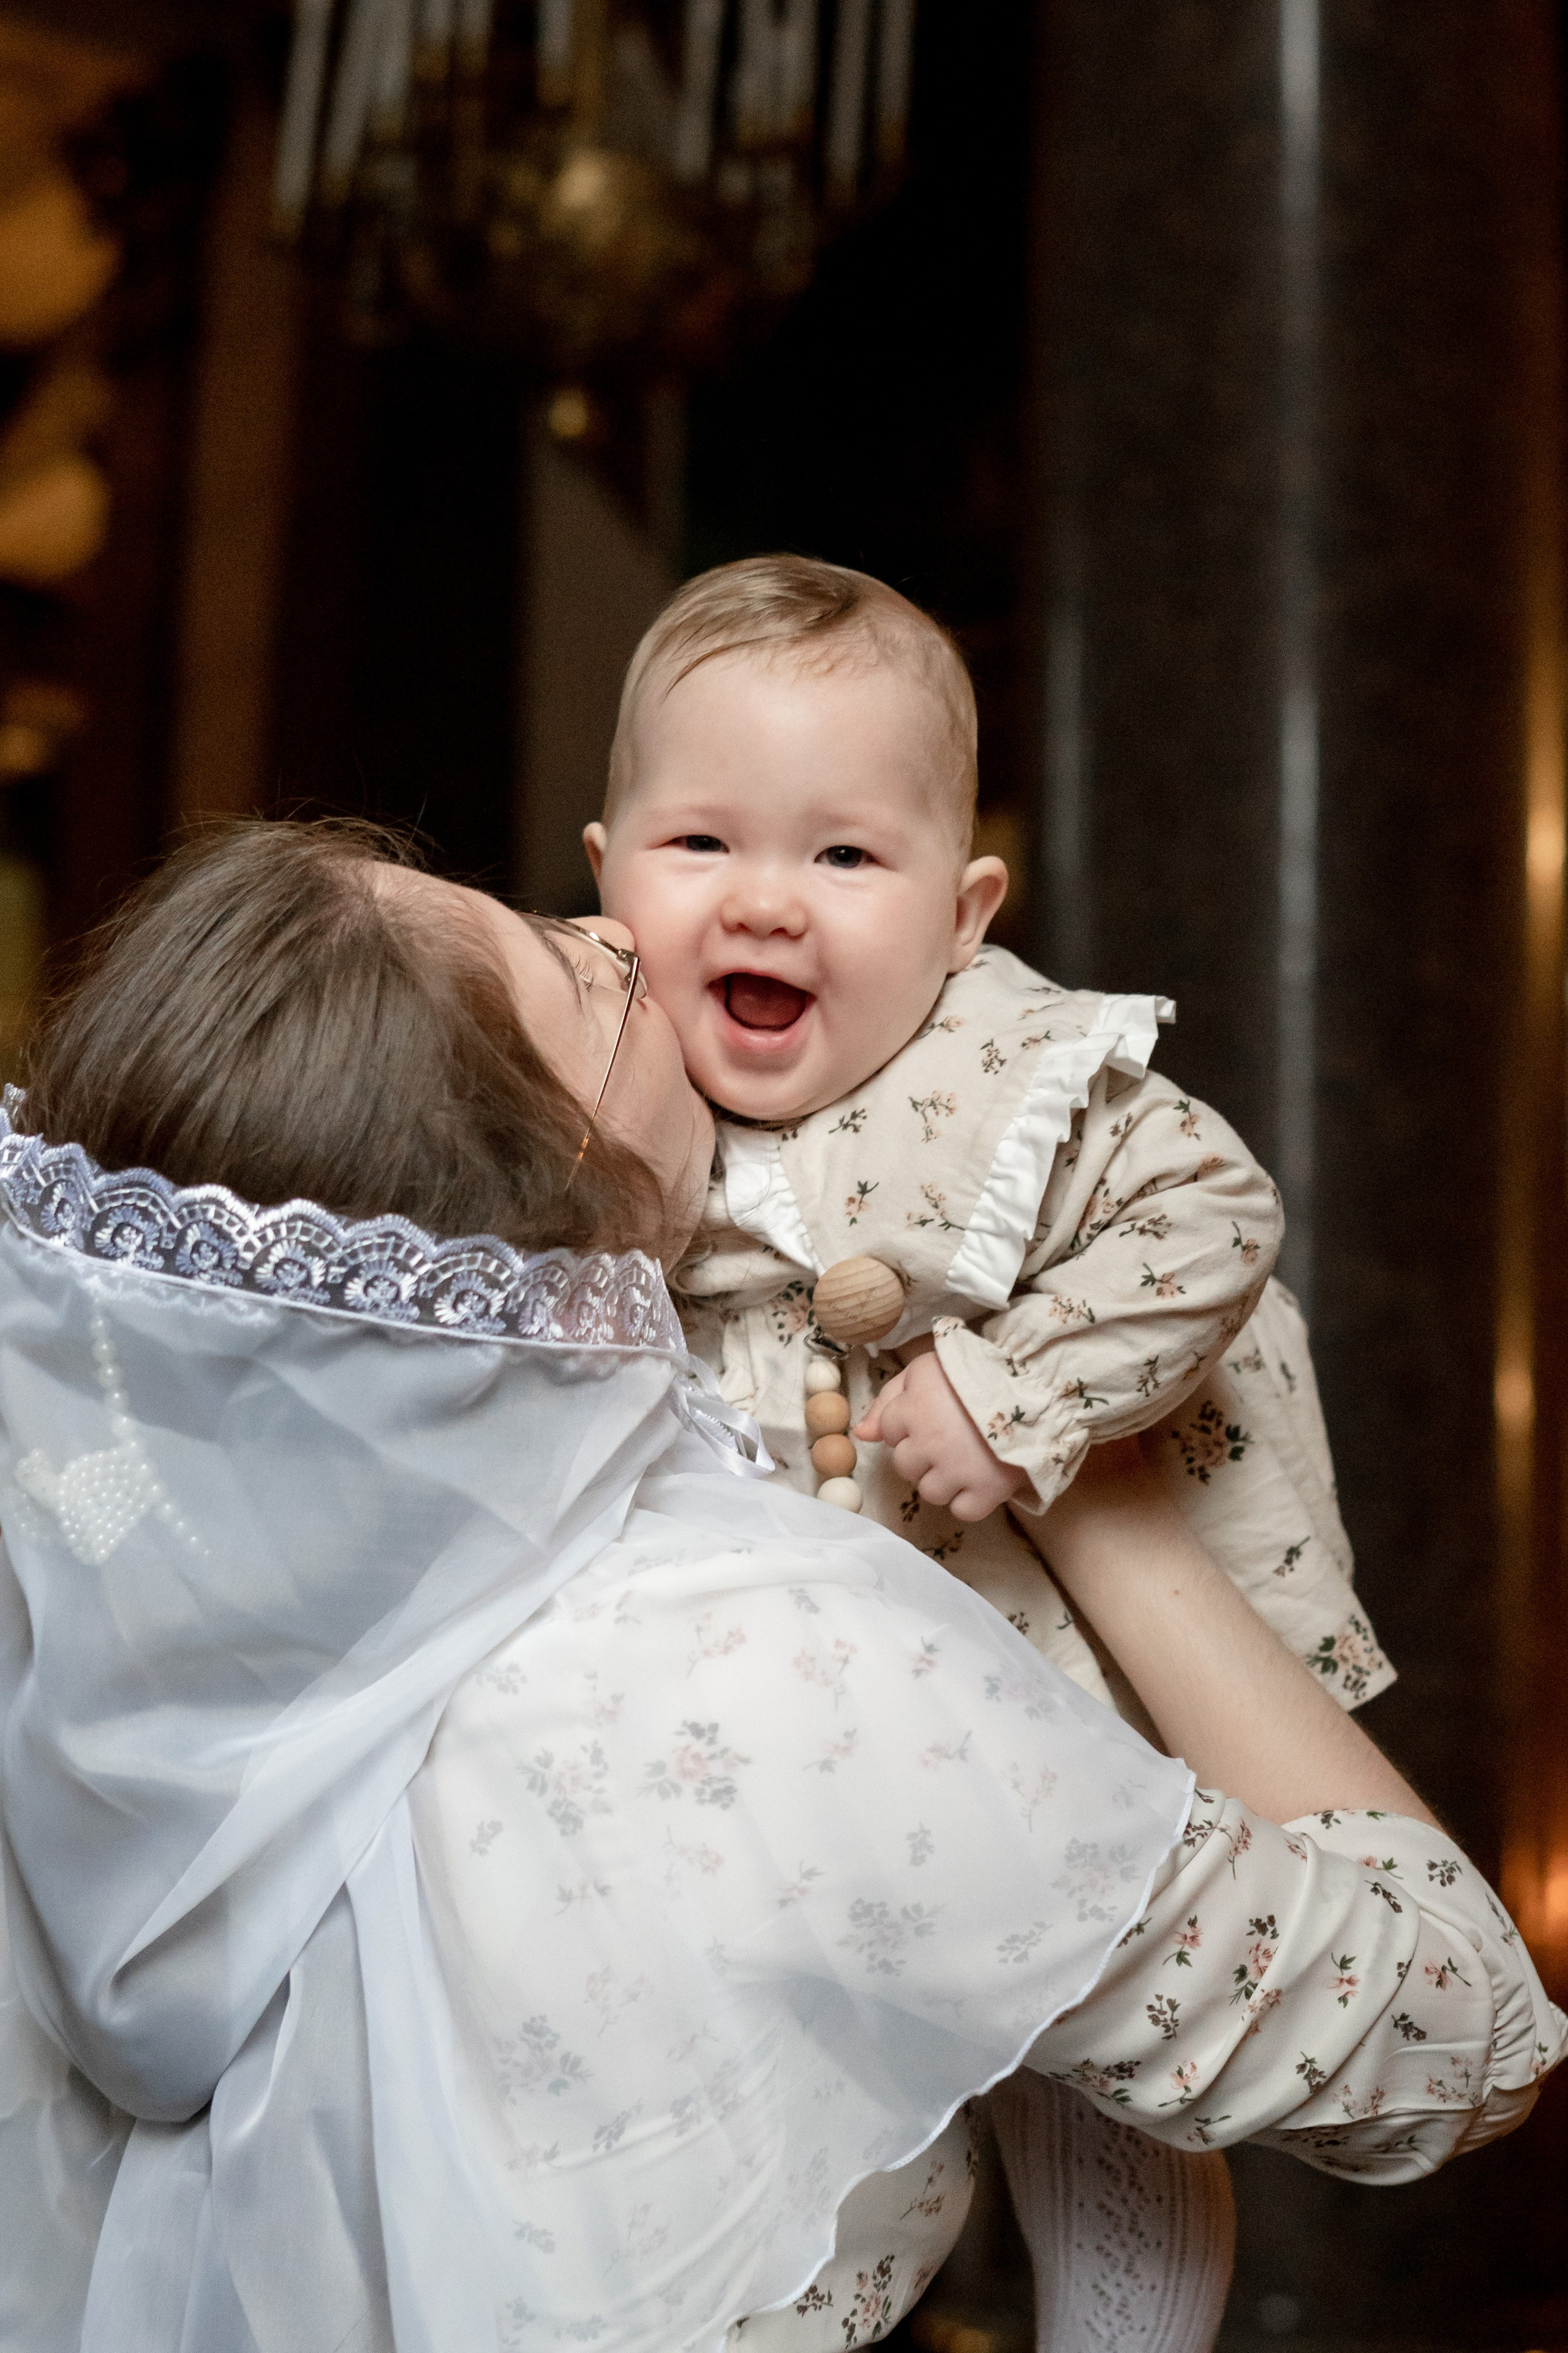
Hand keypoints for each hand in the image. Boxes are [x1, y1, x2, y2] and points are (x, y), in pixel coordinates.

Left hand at [854, 1352, 1026, 1521]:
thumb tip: (861, 1434)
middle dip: (922, 1454)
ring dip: (944, 1479)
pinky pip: (962, 1511)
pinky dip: (969, 1499)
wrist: (1036, 1384)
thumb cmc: (976, 1372)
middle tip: (950, 1437)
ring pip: (930, 1492)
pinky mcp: (988, 1490)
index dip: (908, 1423)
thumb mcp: (926, 1370)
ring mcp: (959, 1469)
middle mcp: (931, 1442)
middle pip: (906, 1466)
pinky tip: (980, 1478)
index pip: (890, 1431)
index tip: (932, 1414)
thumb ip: (889, 1399)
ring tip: (966, 1457)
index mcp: (914, 1408)